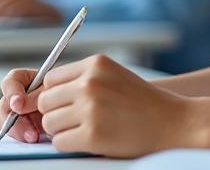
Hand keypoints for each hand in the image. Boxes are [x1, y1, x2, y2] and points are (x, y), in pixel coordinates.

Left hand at [0, 55, 204, 156]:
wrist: (174, 122)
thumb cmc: (142, 103)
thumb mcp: (113, 77)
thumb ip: (81, 80)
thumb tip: (35, 96)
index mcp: (96, 64)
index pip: (50, 79)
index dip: (54, 95)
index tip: (65, 106)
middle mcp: (90, 82)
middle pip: (44, 101)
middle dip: (54, 114)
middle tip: (77, 121)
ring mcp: (91, 108)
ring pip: (49, 123)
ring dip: (62, 131)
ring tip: (87, 130)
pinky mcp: (92, 134)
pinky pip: (59, 142)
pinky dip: (70, 145)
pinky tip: (91, 140)